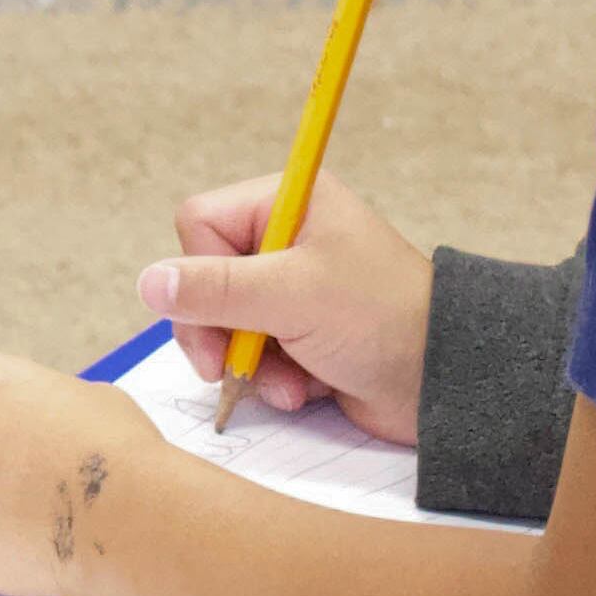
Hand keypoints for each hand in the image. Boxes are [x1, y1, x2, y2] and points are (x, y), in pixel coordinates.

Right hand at [135, 173, 436, 440]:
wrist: (446, 382)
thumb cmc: (383, 319)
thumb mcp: (293, 295)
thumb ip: (216, 289)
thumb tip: (149, 283)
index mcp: (290, 204)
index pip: (200, 223)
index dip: (201, 270)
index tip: (223, 309)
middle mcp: (287, 241)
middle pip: (203, 279)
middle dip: (217, 330)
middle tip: (225, 366)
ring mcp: (293, 291)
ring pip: (223, 324)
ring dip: (248, 362)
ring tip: (287, 382)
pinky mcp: (301, 336)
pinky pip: (253, 355)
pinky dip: (271, 379)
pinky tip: (303, 391)